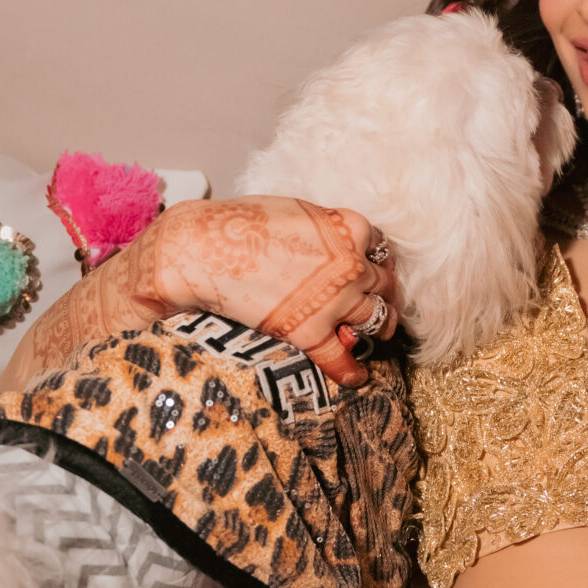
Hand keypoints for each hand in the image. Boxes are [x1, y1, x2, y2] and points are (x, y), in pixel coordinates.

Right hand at [138, 196, 399, 386]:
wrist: (202, 251)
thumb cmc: (239, 224)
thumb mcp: (296, 211)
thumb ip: (325, 226)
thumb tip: (332, 239)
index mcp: (349, 229)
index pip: (380, 247)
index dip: (377, 260)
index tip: (373, 268)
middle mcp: (351, 266)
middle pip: (385, 284)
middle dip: (384, 293)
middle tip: (381, 302)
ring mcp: (335, 301)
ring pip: (377, 319)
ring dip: (380, 327)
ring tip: (377, 333)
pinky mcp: (311, 332)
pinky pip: (342, 358)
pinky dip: (352, 370)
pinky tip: (356, 377)